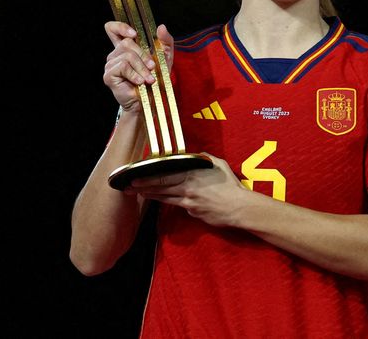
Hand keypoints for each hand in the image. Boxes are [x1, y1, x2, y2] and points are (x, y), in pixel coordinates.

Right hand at [102, 21, 174, 111]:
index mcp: (125, 48)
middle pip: (126, 42)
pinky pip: (123, 66)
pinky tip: (140, 82)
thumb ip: (165, 42)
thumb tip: (161, 27)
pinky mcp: (109, 75)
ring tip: (149, 79)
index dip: (120, 27)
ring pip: (127, 55)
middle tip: (152, 67)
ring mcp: (110, 64)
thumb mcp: (165, 58)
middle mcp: (115, 55)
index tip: (134, 34)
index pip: (113, 29)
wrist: (150, 101)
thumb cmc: (155, 80)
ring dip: (142, 68)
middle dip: (143, 55)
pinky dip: (134, 74)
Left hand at [123, 155, 248, 226]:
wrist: (239, 208)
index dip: (147, 176)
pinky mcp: (192, 211)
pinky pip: (176, 205)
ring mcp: (188, 201)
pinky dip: (166, 202)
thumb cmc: (231, 185)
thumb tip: (195, 156)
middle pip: (159, 186)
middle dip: (142, 187)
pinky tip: (159, 200)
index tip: (135, 175)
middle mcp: (187, 188)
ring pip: (164, 197)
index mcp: (192, 174)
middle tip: (128, 187)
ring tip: (138, 193)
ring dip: (150, 195)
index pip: (164, 175)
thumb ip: (204, 158)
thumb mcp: (218, 165)